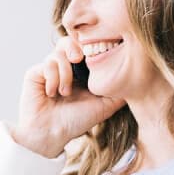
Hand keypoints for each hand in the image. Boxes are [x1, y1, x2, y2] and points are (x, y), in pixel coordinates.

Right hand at [12, 35, 124, 157]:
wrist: (52, 134)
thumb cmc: (76, 121)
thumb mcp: (105, 106)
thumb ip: (118, 92)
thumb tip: (138, 80)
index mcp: (81, 72)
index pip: (86, 47)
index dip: (91, 46)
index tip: (96, 53)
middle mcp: (64, 68)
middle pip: (70, 40)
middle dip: (76, 46)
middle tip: (78, 58)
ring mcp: (49, 70)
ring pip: (58, 52)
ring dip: (64, 71)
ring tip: (65, 91)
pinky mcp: (35, 73)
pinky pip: (46, 64)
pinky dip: (52, 78)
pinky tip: (53, 93)